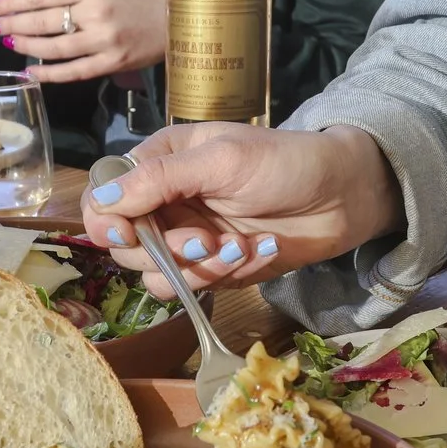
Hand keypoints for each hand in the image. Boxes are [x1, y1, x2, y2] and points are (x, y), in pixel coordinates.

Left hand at [0, 0, 165, 82]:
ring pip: (54, 47)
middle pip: (44, 21)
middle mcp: (95, 13)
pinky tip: (32, 72)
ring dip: (26, 46)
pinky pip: (74, 71)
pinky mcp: (112, 63)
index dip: (15, 2)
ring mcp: (103, 41)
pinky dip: (50, 73)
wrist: (184, 18)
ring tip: (9, 43)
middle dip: (15, 25)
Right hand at [81, 123, 404, 294]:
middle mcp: (166, 204)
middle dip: (164, 251)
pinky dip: (231, 272)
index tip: (129, 233)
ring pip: (158, 278)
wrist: (344, 193)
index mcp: (159, 164)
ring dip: (199, 268)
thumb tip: (102, 200)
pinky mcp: (216, 268)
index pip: (104, 200)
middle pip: (125, 248)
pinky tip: (263, 249)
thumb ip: (161, 179)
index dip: (107, 222)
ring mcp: (190, 239)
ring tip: (240, 246)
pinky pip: (199, 288)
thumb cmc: (284, 160)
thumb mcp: (222, 159)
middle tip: (204, 240)